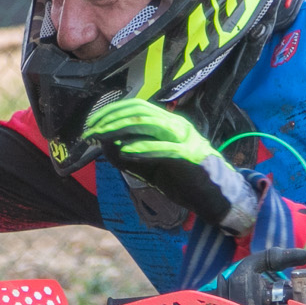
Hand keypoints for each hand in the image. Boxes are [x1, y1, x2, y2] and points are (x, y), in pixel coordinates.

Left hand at [83, 99, 259, 236]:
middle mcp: (176, 125)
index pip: (137, 107)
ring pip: (149, 124)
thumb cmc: (183, 181)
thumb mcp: (149, 167)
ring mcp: (184, 139)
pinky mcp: (189, 156)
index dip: (112, 112)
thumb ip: (128, 155)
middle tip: (90, 131)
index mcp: (168, 123)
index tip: (92, 124)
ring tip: (101, 137)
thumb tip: (104, 144)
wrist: (214, 198)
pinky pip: (163, 149)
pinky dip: (143, 149)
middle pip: (139, 112)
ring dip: (120, 129)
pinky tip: (125, 152)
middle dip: (111, 119)